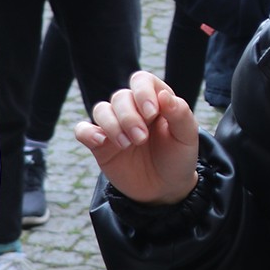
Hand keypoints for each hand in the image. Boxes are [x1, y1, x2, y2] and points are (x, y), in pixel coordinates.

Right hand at [76, 71, 199, 205]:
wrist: (165, 188)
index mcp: (155, 100)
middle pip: (120, 96)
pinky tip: (100, 141)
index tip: (152, 114)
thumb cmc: (178, 156)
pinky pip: (82, 130)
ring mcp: (115, 126)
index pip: (141, 81)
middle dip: (129, 117)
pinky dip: (86, 132)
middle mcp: (132, 109)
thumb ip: (180, 113)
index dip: (143, 93)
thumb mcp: (187, 136)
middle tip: (142, 139)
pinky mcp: (100, 145)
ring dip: (112, 125)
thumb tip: (164, 95)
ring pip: (101, 109)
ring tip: (127, 145)